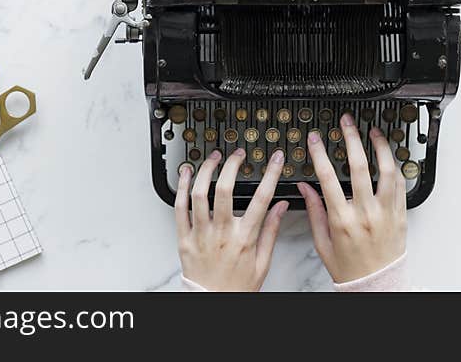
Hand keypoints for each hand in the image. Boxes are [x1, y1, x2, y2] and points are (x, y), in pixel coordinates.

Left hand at [176, 147, 288, 290]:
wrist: (212, 305)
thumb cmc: (237, 287)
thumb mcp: (263, 263)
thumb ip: (271, 231)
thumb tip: (281, 206)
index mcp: (244, 238)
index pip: (261, 198)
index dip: (271, 174)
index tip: (276, 159)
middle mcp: (221, 233)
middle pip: (225, 190)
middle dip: (232, 165)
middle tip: (238, 154)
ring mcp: (200, 235)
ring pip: (199, 194)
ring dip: (206, 170)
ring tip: (213, 158)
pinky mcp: (183, 239)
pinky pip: (179, 208)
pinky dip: (181, 187)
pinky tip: (186, 173)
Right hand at [297, 113, 406, 283]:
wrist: (377, 286)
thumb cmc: (350, 269)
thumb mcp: (323, 243)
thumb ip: (315, 212)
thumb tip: (305, 188)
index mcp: (342, 220)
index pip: (328, 178)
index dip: (320, 154)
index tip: (316, 139)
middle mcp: (366, 213)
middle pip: (359, 166)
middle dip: (351, 138)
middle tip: (347, 122)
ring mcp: (386, 213)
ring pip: (387, 171)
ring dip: (380, 147)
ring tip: (374, 131)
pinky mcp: (400, 215)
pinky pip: (400, 185)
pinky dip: (394, 167)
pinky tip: (388, 157)